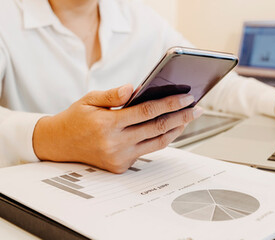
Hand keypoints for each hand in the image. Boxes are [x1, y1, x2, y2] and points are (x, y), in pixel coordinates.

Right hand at [32, 84, 201, 172]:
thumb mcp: (90, 99)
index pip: (147, 112)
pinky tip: (172, 128)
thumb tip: (135, 88)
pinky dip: (161, 139)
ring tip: (188, 117)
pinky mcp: (120, 167)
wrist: (58, 144)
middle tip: (197, 108)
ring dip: (177, 130)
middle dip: (181, 117)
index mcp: (107, 124)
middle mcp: (114, 143)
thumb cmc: (76, 118)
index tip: (187, 97)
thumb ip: (113, 94)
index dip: (170, 104)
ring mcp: (119, 158)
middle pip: (158, 128)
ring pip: (157, 143)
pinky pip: (148, 151)